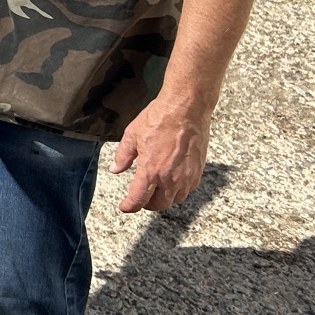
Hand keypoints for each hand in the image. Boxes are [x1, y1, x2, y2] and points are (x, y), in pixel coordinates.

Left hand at [112, 95, 211, 212]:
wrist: (187, 108)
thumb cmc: (160, 118)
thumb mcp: (132, 135)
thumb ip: (123, 156)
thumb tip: (116, 169)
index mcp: (151, 171)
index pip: (139, 199)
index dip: (129, 206)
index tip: (125, 206)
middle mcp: (170, 178)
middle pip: (159, 204)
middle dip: (148, 204)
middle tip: (141, 197)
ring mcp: (187, 176)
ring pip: (176, 199)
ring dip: (164, 198)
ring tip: (156, 188)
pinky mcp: (198, 170)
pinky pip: (188, 189)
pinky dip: (178, 189)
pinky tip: (171, 179)